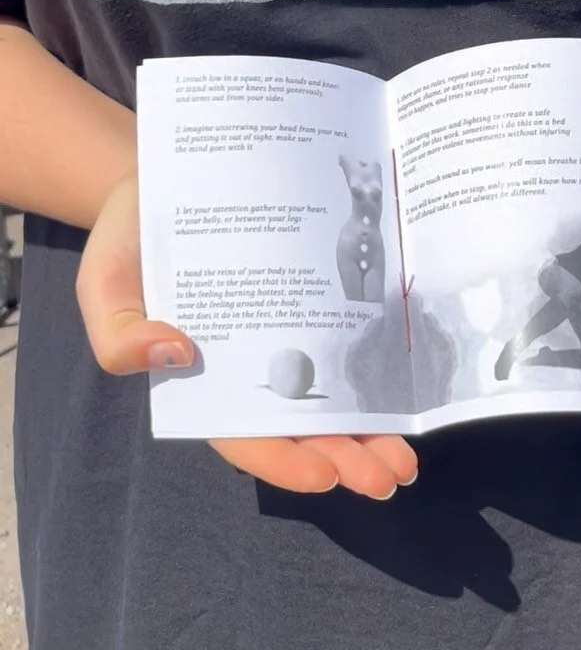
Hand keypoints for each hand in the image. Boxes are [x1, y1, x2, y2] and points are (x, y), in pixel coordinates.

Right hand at [76, 174, 417, 498]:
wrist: (166, 173)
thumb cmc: (129, 237)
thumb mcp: (104, 281)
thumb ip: (117, 331)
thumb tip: (174, 355)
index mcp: (202, 377)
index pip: (242, 432)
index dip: (282, 460)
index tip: (323, 475)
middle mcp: (252, 363)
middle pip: (301, 425)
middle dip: (346, 457)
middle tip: (389, 477)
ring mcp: (288, 331)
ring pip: (334, 393)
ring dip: (372, 430)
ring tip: (406, 456)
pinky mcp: (314, 294)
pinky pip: (348, 335)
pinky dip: (377, 365)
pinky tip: (407, 382)